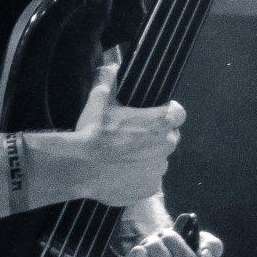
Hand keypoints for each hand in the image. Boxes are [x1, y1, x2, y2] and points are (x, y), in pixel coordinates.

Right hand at [66, 58, 184, 207]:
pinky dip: (139, 178)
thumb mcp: (98, 99)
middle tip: (132, 138)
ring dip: (147, 158)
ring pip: (158, 160)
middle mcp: (167, 145)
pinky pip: (148, 182)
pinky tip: (121, 174)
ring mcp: (159, 170)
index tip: (155, 115)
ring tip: (123, 158)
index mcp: (161, 121)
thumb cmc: (92, 131)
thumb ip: (109, 80)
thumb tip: (111, 66)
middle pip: (169, 137)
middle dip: (155, 137)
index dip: (167, 113)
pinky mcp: (150, 190)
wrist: (78, 167)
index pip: (178, 113)